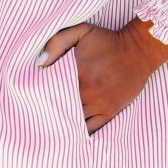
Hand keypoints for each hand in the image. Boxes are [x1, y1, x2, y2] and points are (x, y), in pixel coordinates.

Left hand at [38, 18, 167, 134]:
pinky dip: (79, 133)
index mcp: (77, 72)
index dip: (38, 95)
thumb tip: (40, 63)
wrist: (138, 50)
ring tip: (48, 127)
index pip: (49, 89)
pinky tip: (69, 136)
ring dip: (61, 124)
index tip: (29, 97)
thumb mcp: (81, 31)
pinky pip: (91, 129)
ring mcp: (99, 104)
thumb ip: (57, 42)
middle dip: (47, 112)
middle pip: (59, 108)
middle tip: (34, 117)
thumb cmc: (107, 40)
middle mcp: (87, 91)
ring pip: (73, 121)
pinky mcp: (109, 111)